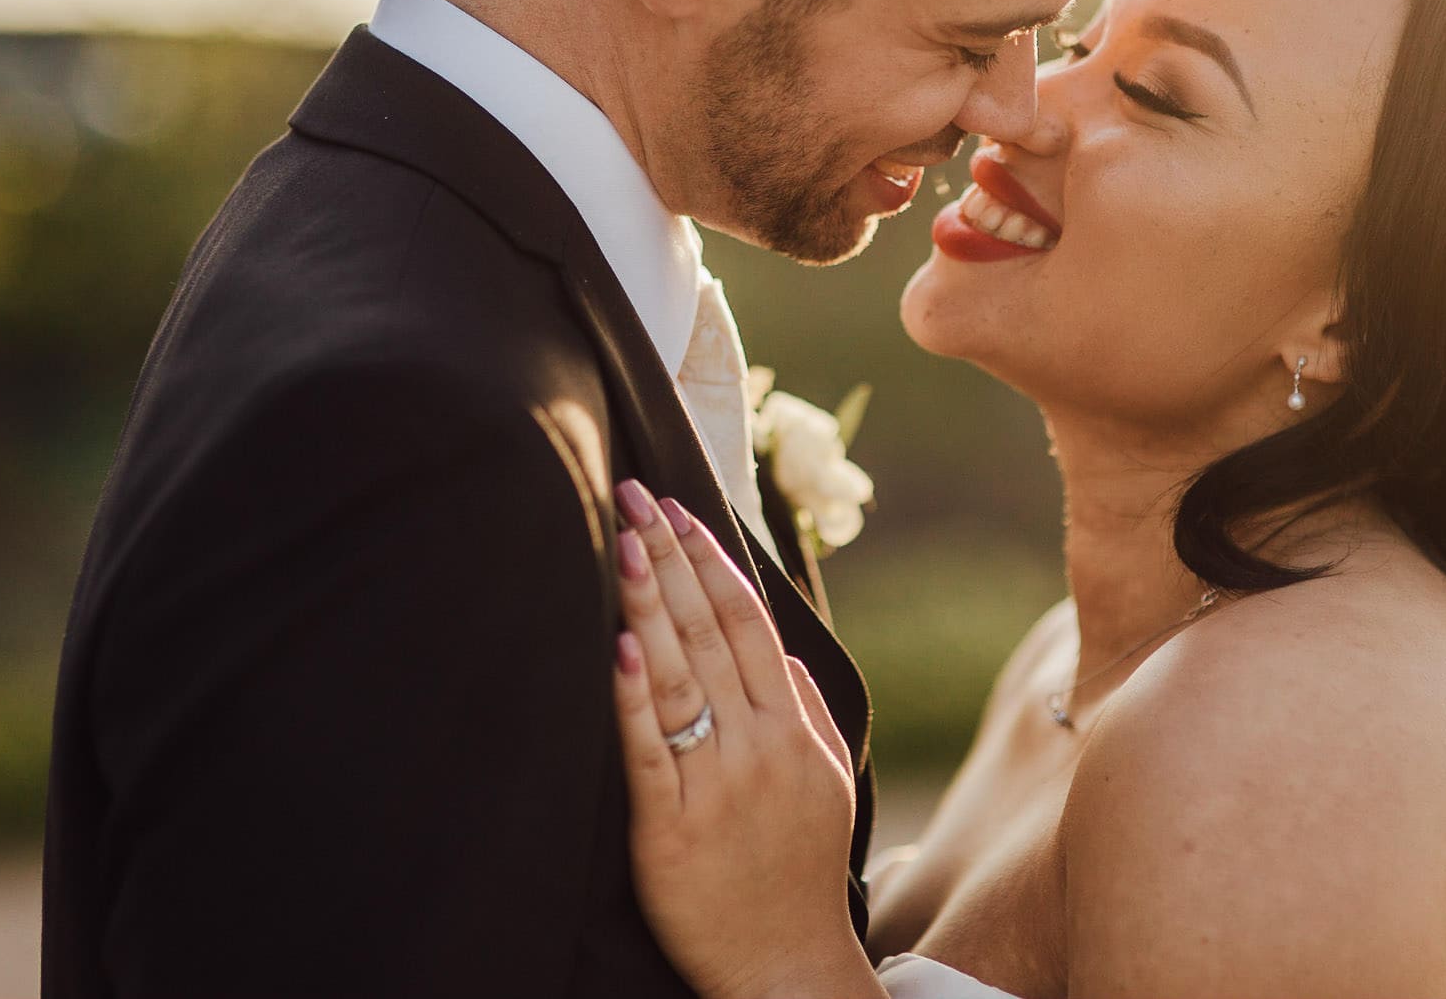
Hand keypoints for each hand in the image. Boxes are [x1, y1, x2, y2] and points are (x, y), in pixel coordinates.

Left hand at [610, 480, 879, 998]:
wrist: (784, 967)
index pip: (748, 622)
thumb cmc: (798, 872)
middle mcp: (759, 746)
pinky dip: (634, 697)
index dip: (711, 560)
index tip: (679, 508)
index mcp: (793, 728)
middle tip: (634, 494)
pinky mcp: (670, 829)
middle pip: (709, 633)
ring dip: (649, 603)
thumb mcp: (827, 782)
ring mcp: (716, 786)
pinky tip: (618, 646)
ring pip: (679, 677)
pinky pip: (651, 751)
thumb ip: (807, 709)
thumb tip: (777, 647)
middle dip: (670, 557)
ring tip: (623, 543)